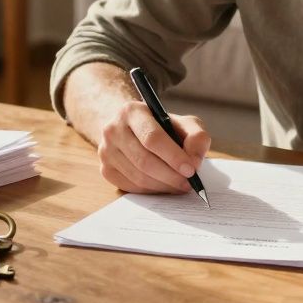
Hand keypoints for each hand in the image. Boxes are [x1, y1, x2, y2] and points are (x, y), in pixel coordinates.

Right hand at [93, 101, 210, 193]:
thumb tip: (194, 160)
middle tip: (188, 183)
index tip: (191, 169)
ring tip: (180, 185)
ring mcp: (105, 151)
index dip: (173, 156)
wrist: (133, 129)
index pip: (152, 138)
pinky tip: (164, 185)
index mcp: (131, 111)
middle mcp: (113, 129)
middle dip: (170, 176)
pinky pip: (131, 187)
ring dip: (163, 185)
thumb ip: (196, 137)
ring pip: (138, 177)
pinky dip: (151, 190)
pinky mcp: (105, 169)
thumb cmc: (162, 127)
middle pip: (144, 160)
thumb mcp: (183, 123)